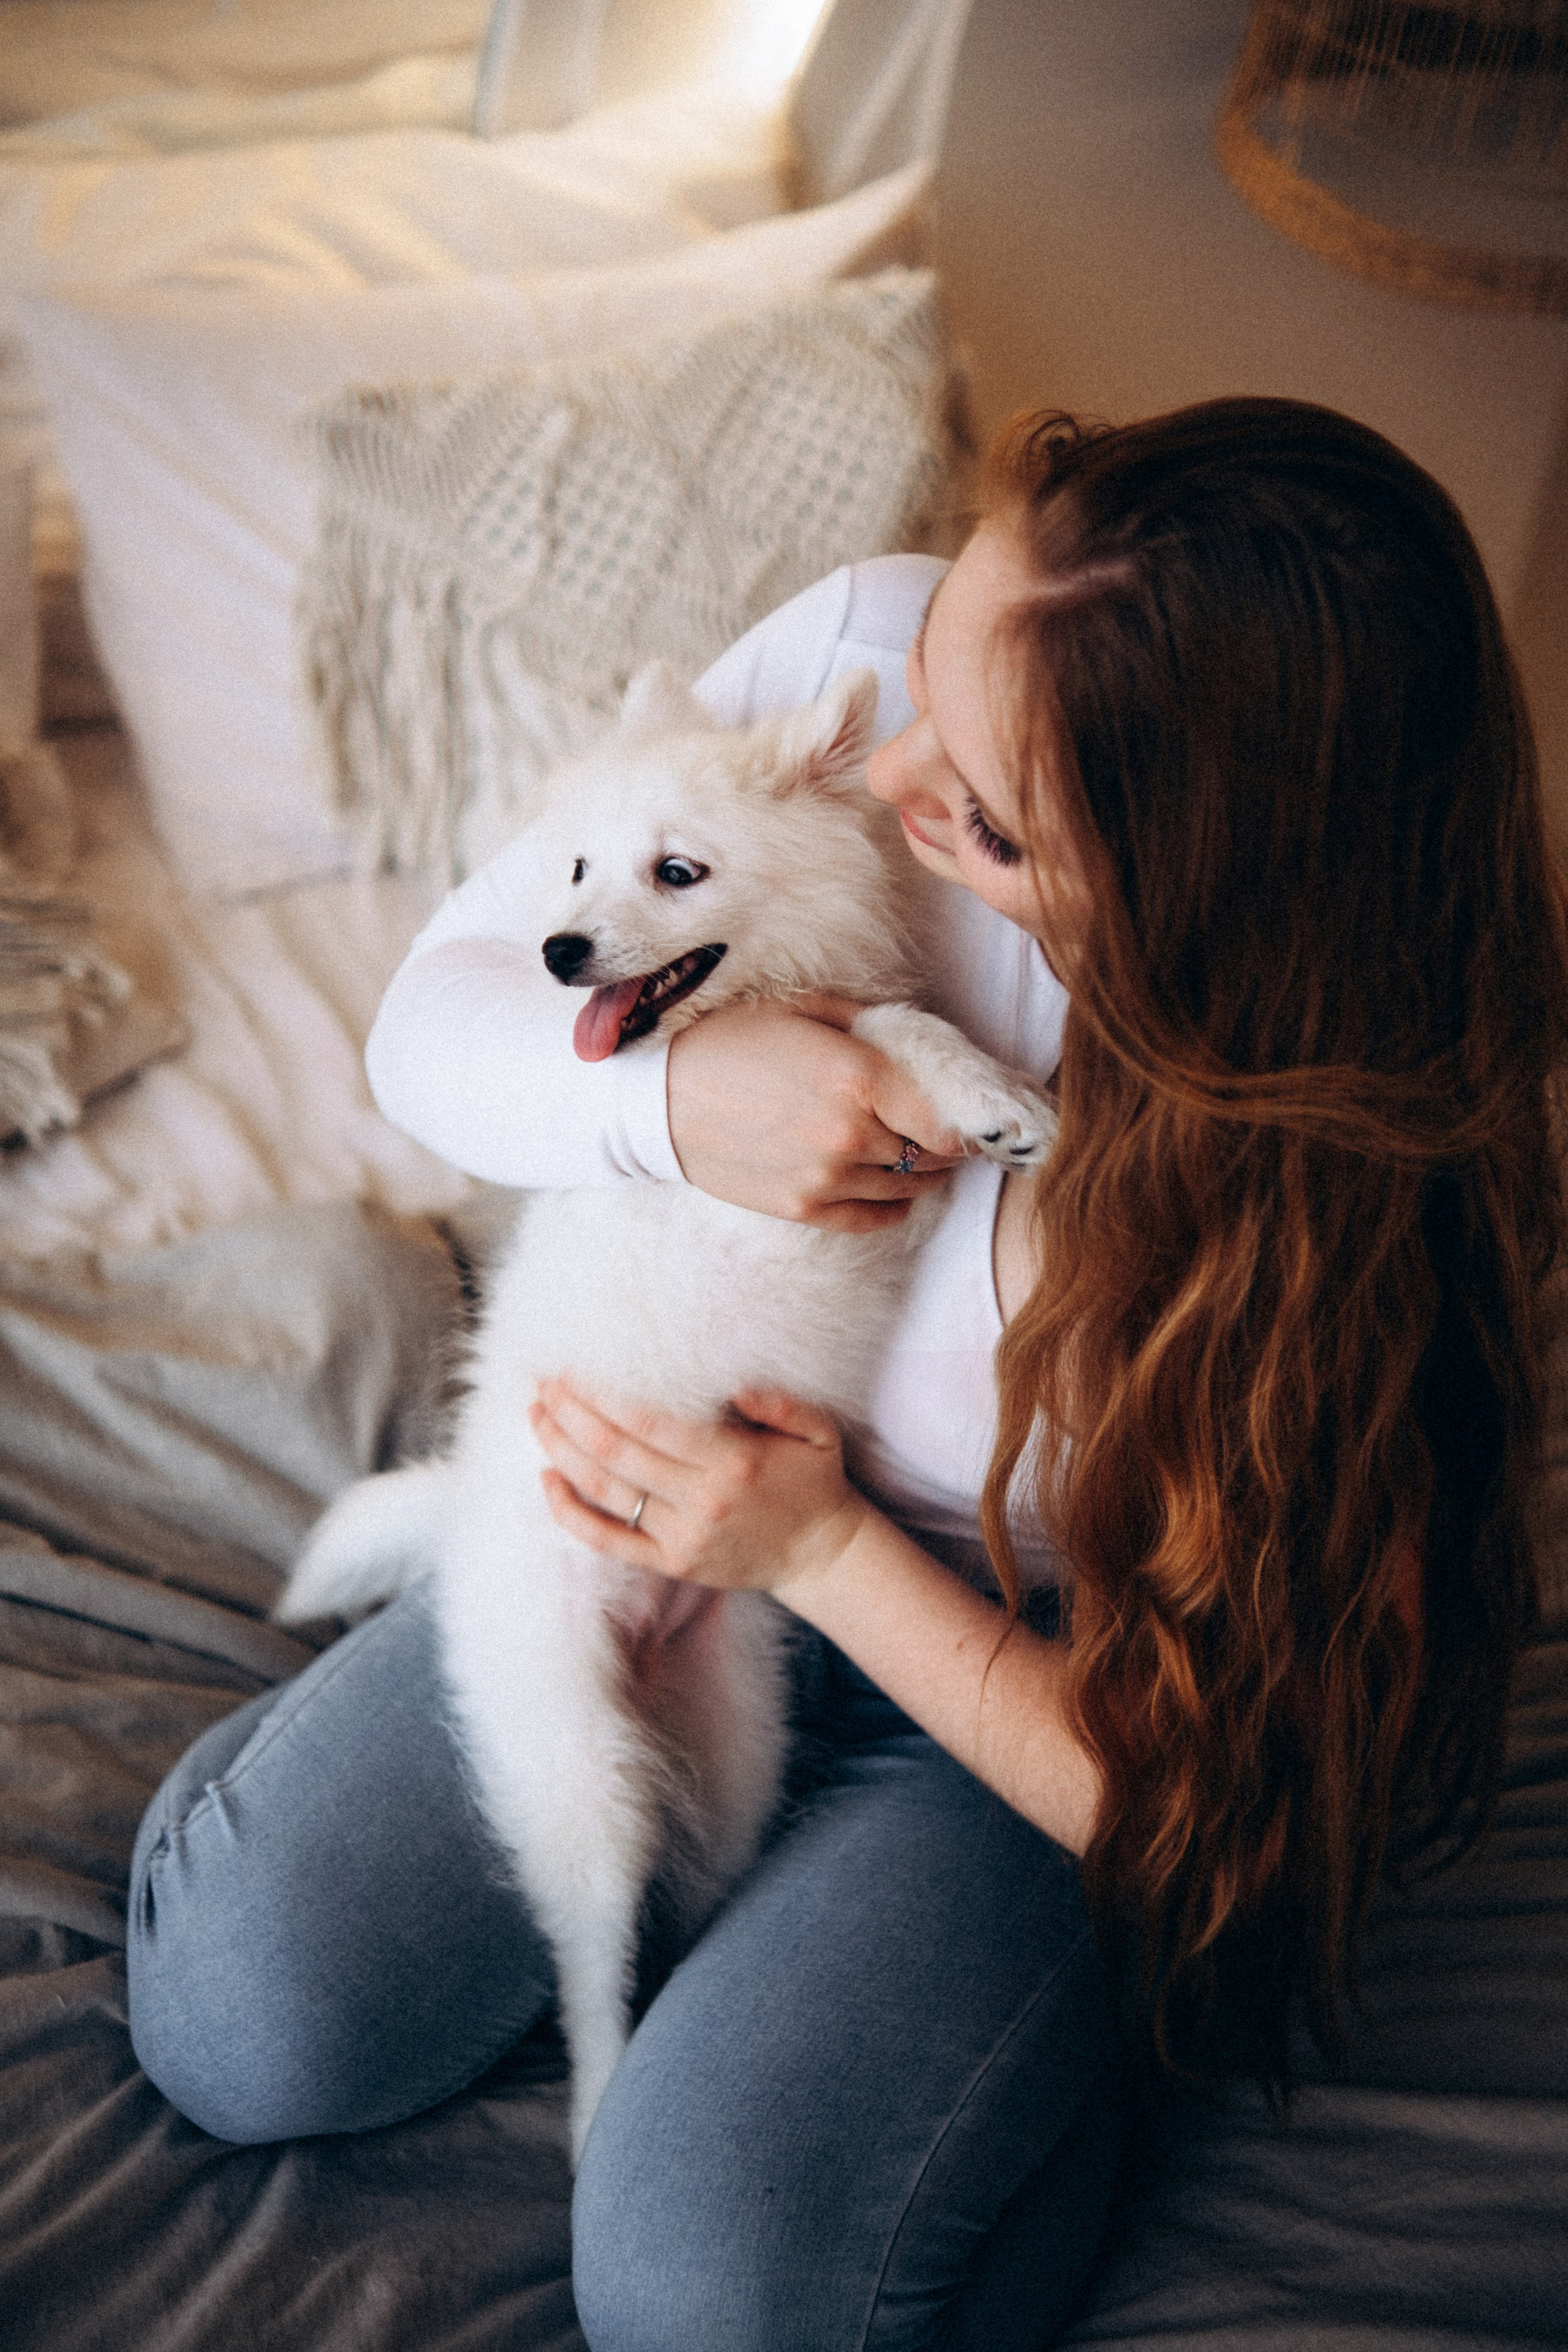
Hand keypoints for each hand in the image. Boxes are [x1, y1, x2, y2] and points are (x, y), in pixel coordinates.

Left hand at [528, 1376, 872, 1603]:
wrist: (820, 1554)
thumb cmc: (813, 1481)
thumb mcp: (818, 1432)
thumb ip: (781, 1403)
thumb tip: (734, 1385)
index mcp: (734, 1462)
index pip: (652, 1425)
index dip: (605, 1396)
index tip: (575, 1369)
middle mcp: (702, 1501)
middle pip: (617, 1453)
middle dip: (572, 1414)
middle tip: (544, 1382)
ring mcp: (683, 1537)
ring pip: (606, 1492)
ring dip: (562, 1451)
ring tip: (537, 1416)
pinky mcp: (673, 1564)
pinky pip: (609, 1541)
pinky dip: (571, 1513)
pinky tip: (547, 1480)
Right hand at [666, 995, 963, 1230]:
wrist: (659, 1097)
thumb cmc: (730, 1039)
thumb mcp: (804, 1009)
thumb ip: (870, 1024)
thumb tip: (920, 1043)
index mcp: (859, 1078)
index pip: (947, 1120)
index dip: (970, 1123)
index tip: (976, 1117)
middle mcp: (850, 1135)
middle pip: (932, 1154)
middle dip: (946, 1144)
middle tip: (951, 1132)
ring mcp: (826, 1178)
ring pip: (907, 1187)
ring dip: (923, 1174)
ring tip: (924, 1156)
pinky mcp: (802, 1209)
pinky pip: (874, 1218)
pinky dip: (894, 1205)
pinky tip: (894, 1188)